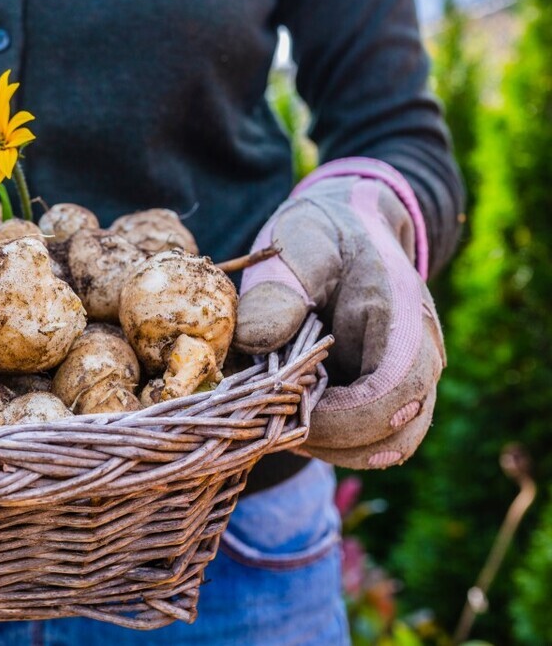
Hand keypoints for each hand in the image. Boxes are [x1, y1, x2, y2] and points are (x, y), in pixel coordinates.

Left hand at [234, 158, 445, 468]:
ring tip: (279, 406)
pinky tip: (289, 408)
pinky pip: (366, 442)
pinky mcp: (387, 399)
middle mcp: (419, 358)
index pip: (396, 392)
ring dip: (326, 444)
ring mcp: (408, 384)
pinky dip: (325, 439)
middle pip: (394, 436)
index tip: (288, 398)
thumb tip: (257, 340)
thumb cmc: (324, 234)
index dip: (342, 415)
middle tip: (272, 407)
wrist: (351, 227)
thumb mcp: (297, 243)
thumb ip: (278, 288)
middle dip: (326, 436)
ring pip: (381, 450)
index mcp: (401, 317)